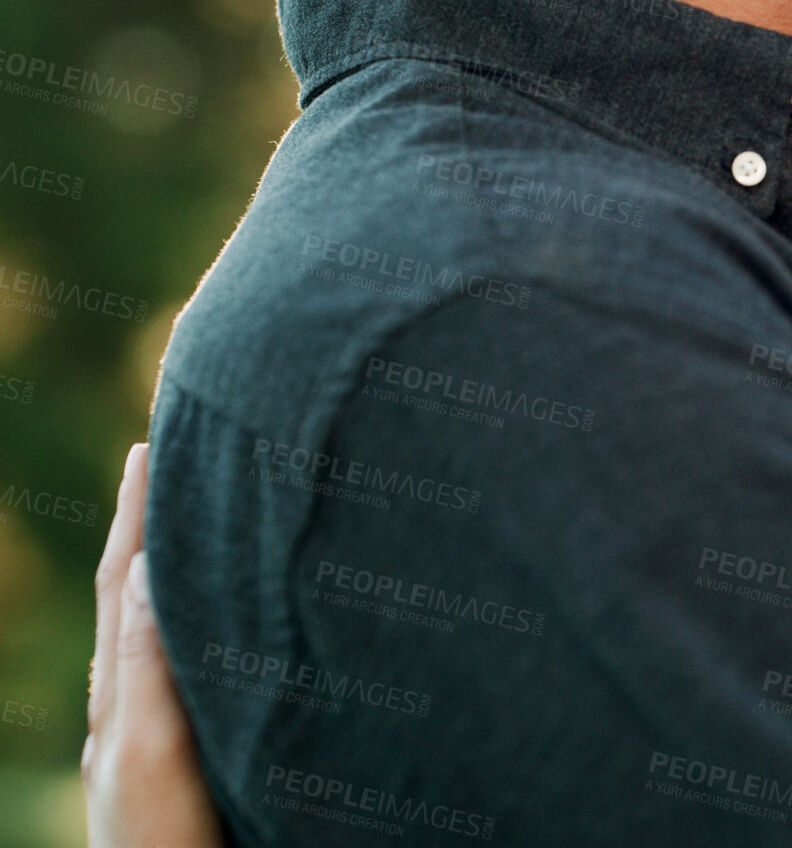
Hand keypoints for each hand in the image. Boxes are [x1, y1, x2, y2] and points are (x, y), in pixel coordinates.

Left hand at [84, 443, 223, 847]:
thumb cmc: (164, 844)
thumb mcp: (151, 752)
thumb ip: (148, 663)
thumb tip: (146, 563)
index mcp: (123, 703)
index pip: (127, 584)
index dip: (138, 516)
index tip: (154, 443)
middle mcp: (134, 715)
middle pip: (134, 601)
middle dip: (147, 529)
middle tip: (163, 454)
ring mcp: (157, 743)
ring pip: (156, 636)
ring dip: (165, 571)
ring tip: (181, 517)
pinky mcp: (182, 768)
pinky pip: (180, 675)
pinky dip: (186, 628)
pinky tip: (209, 625)